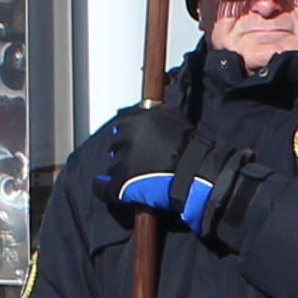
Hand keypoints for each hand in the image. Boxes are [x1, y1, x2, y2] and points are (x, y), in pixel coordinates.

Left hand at [106, 103, 253, 236]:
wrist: (196, 174)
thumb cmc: (191, 147)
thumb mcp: (175, 118)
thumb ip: (156, 113)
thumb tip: (146, 110)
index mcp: (138, 121)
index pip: (123, 125)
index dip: (128, 134)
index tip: (133, 141)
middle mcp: (127, 137)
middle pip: (116, 144)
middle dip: (124, 150)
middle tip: (136, 159)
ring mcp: (123, 161)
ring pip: (113, 164)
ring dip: (120, 168)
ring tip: (135, 175)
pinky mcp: (120, 183)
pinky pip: (102, 187)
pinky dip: (102, 186)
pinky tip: (104, 185)